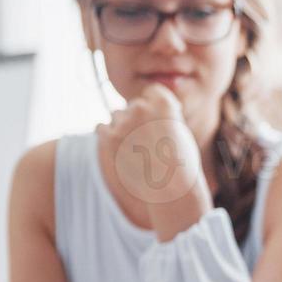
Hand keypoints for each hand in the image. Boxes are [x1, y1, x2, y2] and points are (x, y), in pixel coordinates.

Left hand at [96, 84, 210, 237]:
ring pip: (116, 117)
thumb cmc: (181, 166)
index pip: (152, 91)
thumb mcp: (180, 132)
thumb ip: (162, 117)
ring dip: (122, 129)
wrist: (169, 190)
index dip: (154, 105)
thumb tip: (144, 111)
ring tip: (135, 151)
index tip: (157, 121)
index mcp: (164, 102)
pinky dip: (108, 137)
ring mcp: (123, 122)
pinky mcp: (108, 138)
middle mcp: (142, 107)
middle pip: (133, 105)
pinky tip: (121, 151)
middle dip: (137, 119)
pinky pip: (101, 128)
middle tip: (146, 142)